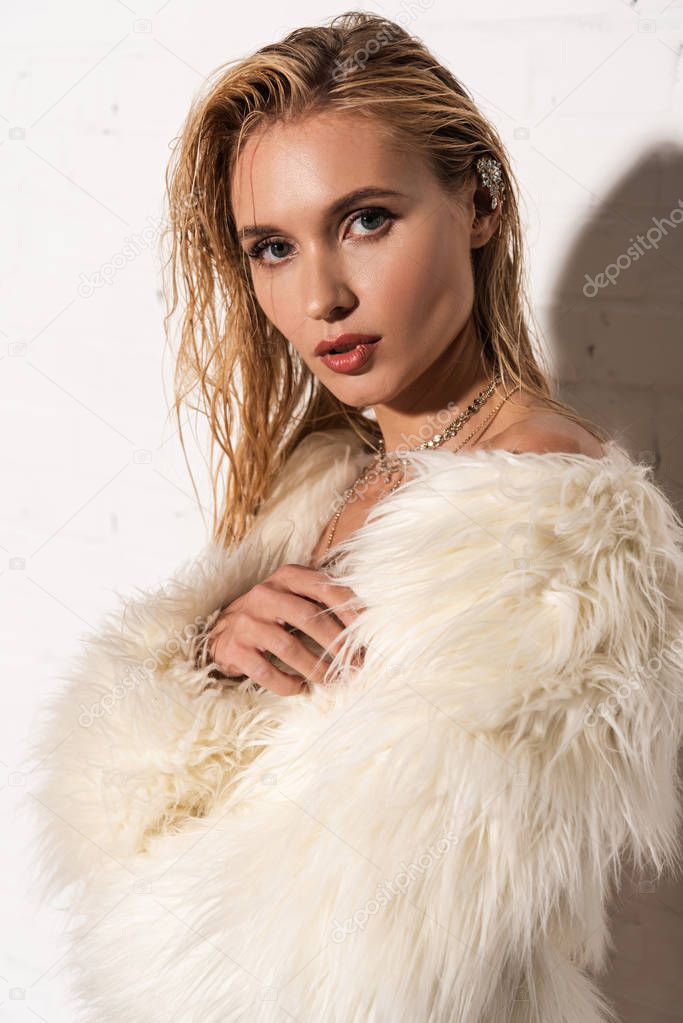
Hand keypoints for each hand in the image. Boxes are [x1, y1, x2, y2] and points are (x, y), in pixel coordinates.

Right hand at [206, 563, 363, 695]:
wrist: (223, 632)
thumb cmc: (272, 614)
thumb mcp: (294, 595)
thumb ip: (323, 600)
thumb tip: (367, 623)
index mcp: (286, 577)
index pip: (324, 588)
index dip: (349, 611)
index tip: (367, 634)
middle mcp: (265, 594)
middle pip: (309, 618)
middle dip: (337, 645)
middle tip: (354, 665)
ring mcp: (247, 622)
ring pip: (289, 648)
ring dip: (316, 669)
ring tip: (331, 680)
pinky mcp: (235, 649)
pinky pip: (267, 672)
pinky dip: (288, 684)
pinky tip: (300, 688)